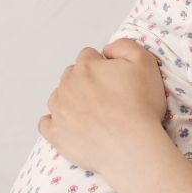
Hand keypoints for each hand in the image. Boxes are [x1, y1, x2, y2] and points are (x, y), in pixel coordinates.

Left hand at [38, 39, 166, 174]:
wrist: (132, 147)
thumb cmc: (141, 107)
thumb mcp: (145, 63)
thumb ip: (125, 46)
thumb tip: (108, 49)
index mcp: (86, 66)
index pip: (88, 56)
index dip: (103, 66)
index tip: (114, 81)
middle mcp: (67, 85)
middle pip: (71, 76)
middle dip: (85, 83)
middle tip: (106, 99)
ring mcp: (58, 110)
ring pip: (58, 98)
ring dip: (70, 101)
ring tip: (91, 115)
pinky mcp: (55, 134)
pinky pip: (46, 124)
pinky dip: (56, 123)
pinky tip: (70, 126)